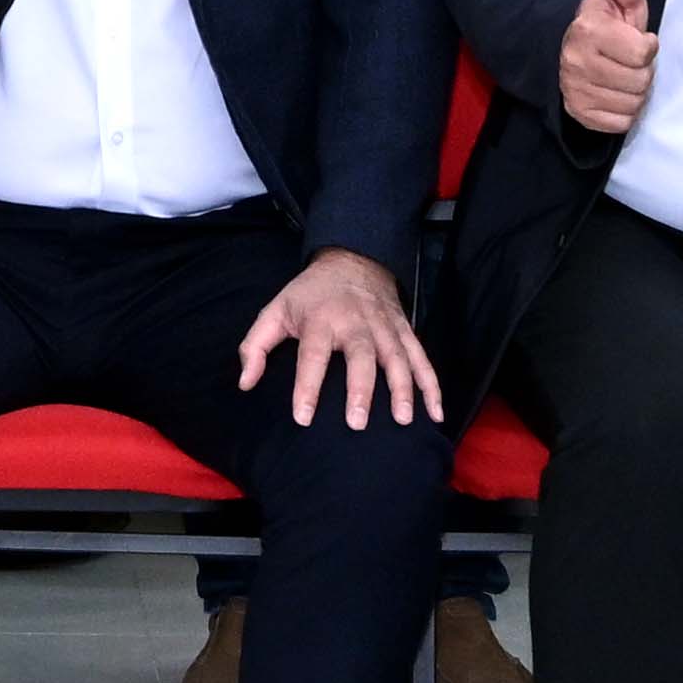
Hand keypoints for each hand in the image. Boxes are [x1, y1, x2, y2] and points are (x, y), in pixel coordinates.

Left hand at [237, 247, 441, 430]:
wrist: (352, 259)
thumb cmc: (309, 295)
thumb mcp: (275, 310)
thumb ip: (255, 346)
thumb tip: (246, 383)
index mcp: (320, 319)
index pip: (312, 356)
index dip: (307, 387)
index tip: (303, 418)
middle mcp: (355, 322)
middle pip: (361, 356)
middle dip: (361, 389)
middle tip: (357, 423)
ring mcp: (385, 327)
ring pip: (397, 358)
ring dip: (402, 389)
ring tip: (403, 421)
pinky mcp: (405, 332)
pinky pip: (422, 360)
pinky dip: (432, 386)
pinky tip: (436, 414)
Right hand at [556, 0, 659, 132]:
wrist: (569, 49)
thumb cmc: (604, 24)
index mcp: (589, 31)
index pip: (643, 53)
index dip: (647, 46)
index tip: (636, 38)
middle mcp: (577, 62)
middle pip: (640, 81)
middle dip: (642, 71)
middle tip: (628, 60)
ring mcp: (575, 90)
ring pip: (632, 104)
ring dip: (634, 92)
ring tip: (621, 76)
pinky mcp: (578, 113)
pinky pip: (620, 123)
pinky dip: (623, 111)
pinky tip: (614, 93)